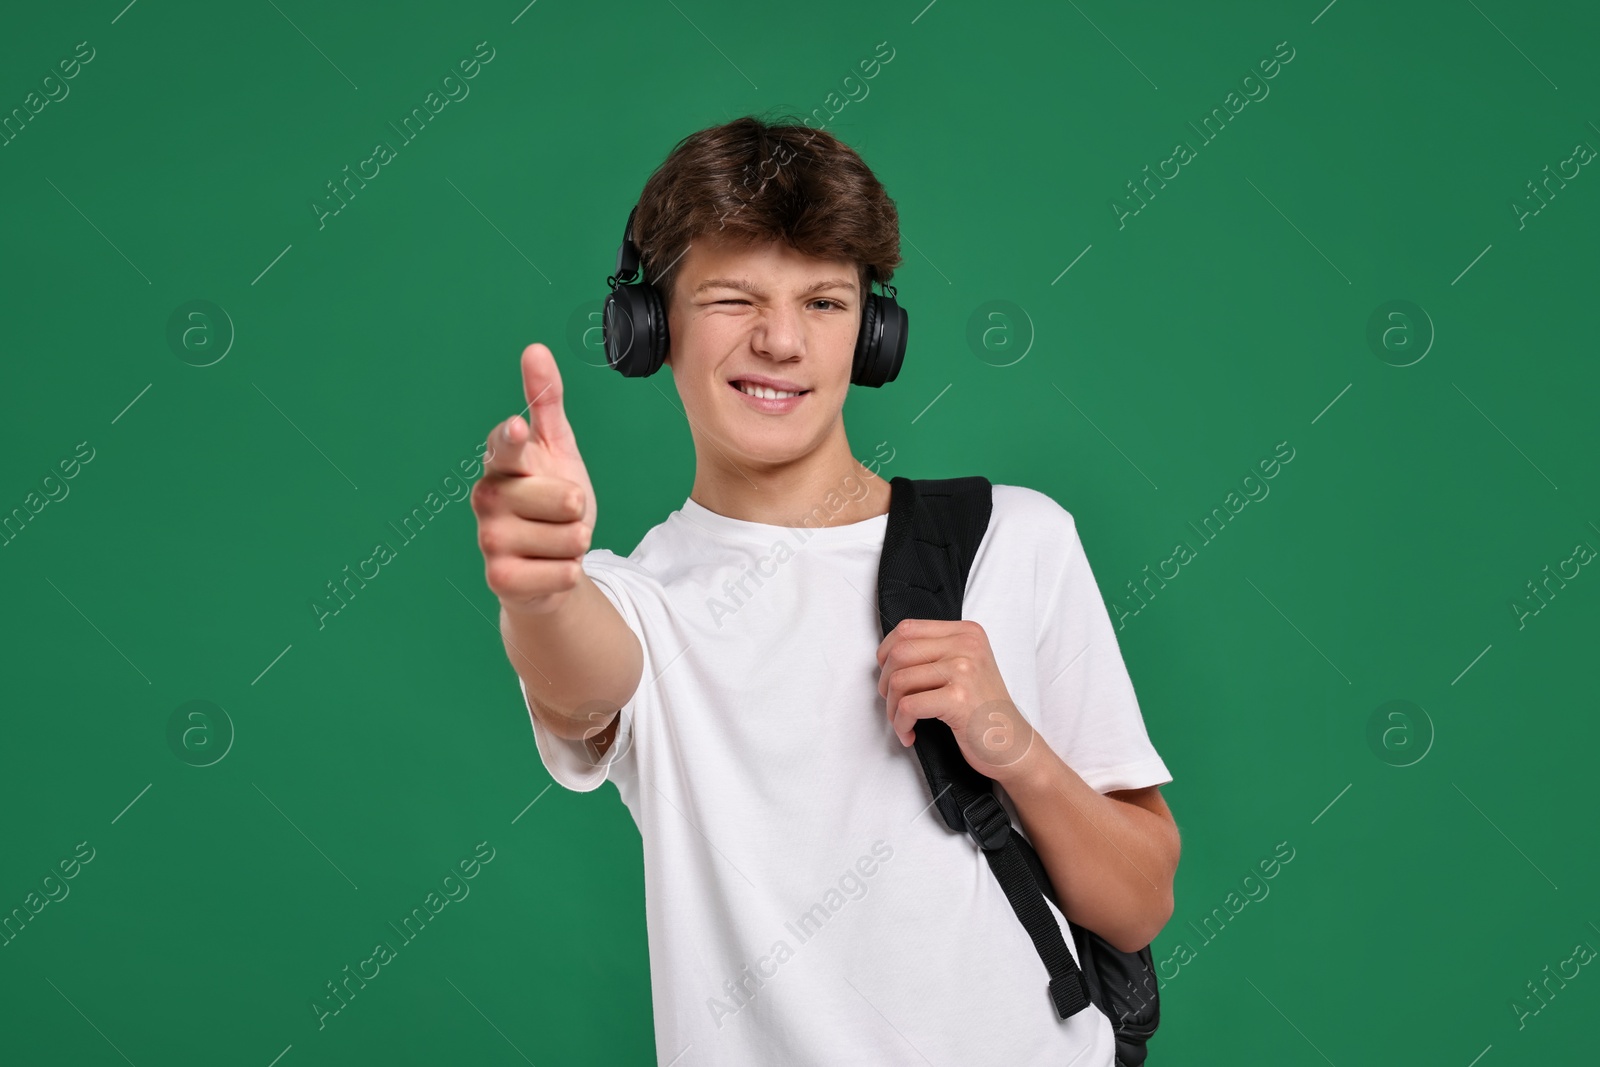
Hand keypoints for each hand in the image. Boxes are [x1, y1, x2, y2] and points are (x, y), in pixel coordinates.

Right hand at [471, 343, 597, 614]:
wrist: (548, 564)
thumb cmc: (552, 502)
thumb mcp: (557, 448)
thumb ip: (546, 401)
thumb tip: (535, 349)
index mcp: (502, 462)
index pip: (506, 447)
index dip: (513, 440)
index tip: (518, 429)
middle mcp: (487, 498)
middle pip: (564, 499)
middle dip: (578, 510)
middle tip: (561, 515)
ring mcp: (489, 540)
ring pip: (568, 538)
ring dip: (575, 542)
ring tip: (555, 542)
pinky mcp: (499, 579)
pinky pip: (560, 572)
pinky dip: (567, 571)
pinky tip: (550, 568)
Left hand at [876, 619, 1037, 784]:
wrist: (1012, 745)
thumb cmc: (983, 711)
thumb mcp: (965, 668)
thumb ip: (934, 653)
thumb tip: (887, 655)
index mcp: (967, 632)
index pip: (907, 629)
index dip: (886, 653)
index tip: (888, 675)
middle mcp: (967, 645)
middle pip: (899, 653)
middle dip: (886, 682)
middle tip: (894, 704)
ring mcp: (964, 669)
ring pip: (899, 680)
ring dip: (892, 708)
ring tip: (903, 723)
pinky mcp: (959, 698)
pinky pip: (908, 706)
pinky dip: (901, 724)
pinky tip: (910, 734)